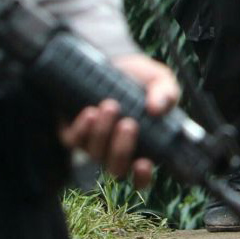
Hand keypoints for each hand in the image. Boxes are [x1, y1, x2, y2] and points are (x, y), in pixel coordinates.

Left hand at [59, 54, 180, 186]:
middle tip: (128, 123)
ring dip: (102, 132)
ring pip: (95, 154)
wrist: (111, 61)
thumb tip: (157, 108)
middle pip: (117, 168)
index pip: (141, 177)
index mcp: (142, 147)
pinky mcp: (73, 133)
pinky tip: (90, 112)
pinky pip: (74, 141)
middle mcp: (116, 151)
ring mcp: (93, 144)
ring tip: (109, 106)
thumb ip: (166, 93)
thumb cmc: (139, 77)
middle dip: (122, 149)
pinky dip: (82, 129)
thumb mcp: (159, 80)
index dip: (142, 177)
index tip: (144, 163)